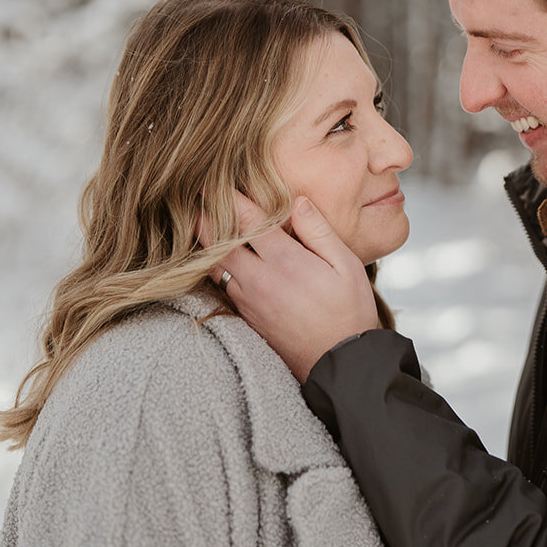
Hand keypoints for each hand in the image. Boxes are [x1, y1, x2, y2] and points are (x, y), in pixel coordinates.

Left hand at [204, 193, 378, 381]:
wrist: (339, 364)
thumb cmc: (349, 312)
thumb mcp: (347, 266)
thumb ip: (319, 231)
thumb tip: (298, 202)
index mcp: (286, 262)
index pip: (249, 220)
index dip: (230, 198)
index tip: (216, 182)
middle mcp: (260, 280)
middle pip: (219, 241)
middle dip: (205, 217)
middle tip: (197, 197)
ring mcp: (249, 300)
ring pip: (214, 265)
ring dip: (207, 242)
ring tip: (201, 222)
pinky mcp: (247, 315)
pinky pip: (222, 284)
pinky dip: (215, 266)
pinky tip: (217, 257)